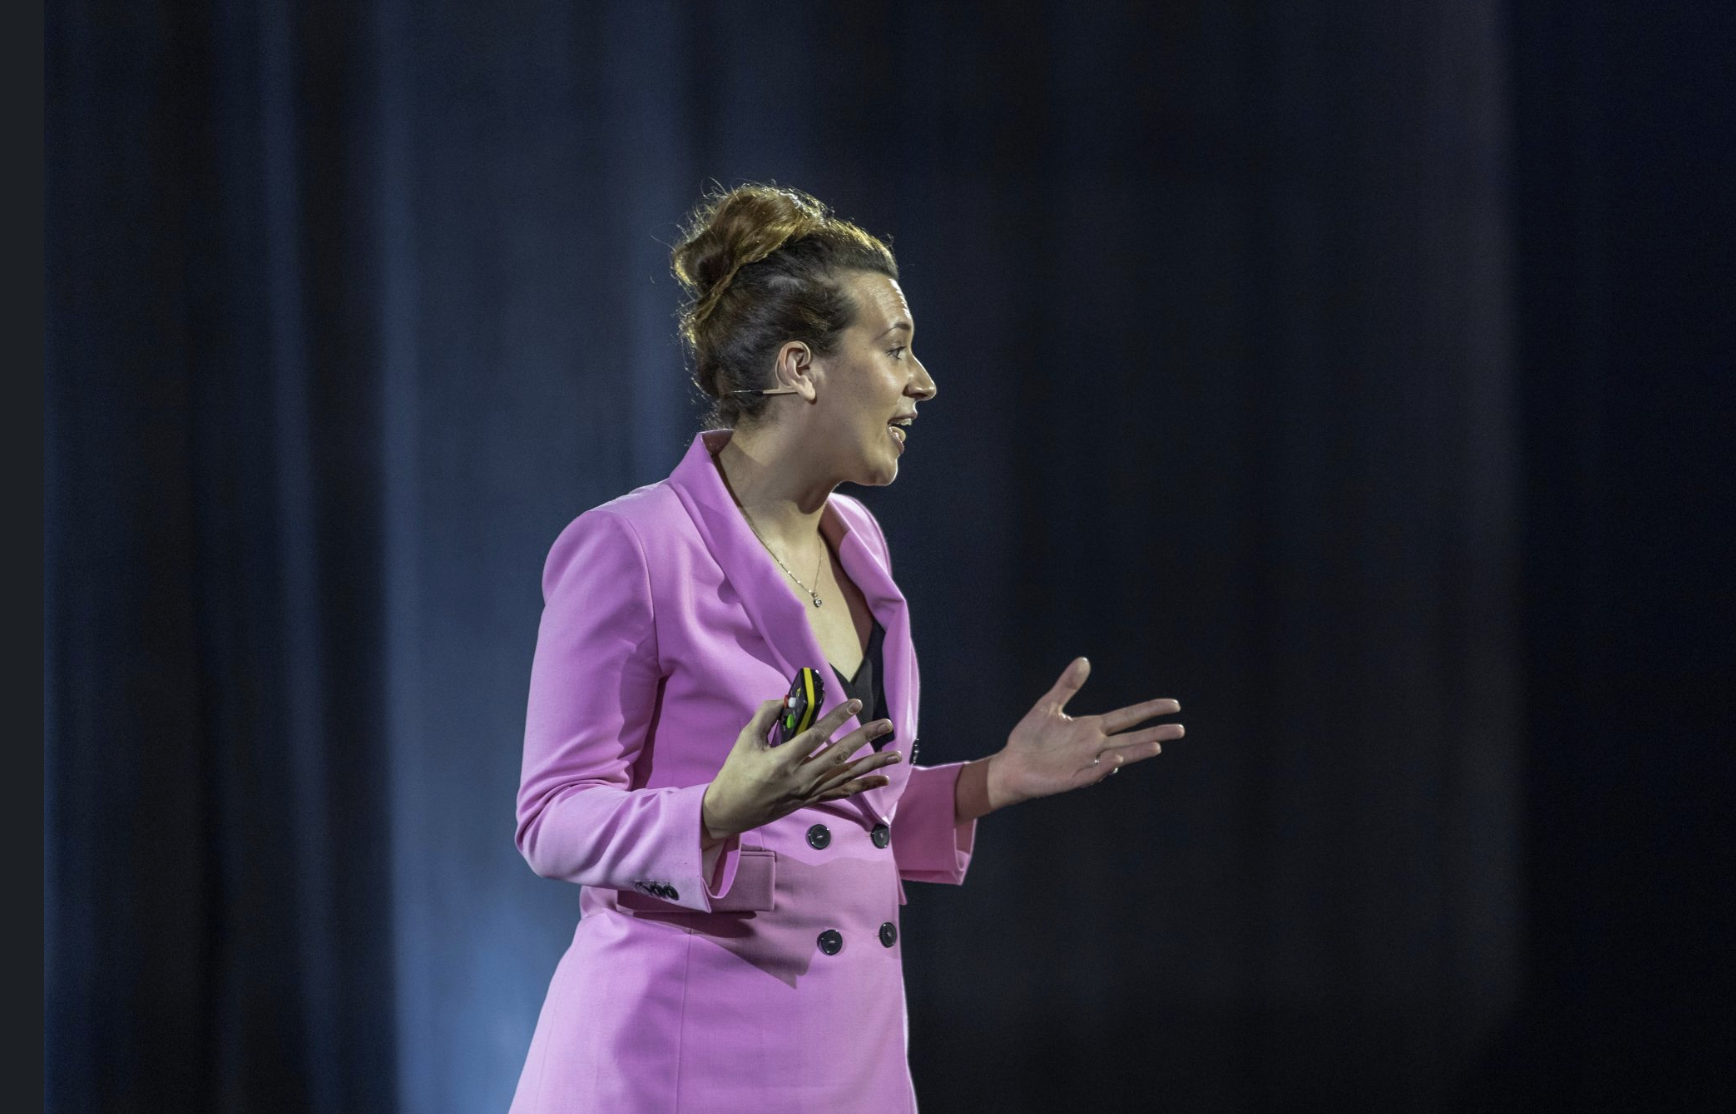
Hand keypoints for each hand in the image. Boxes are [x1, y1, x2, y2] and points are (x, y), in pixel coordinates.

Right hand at [701, 696, 901, 839]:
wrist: (730, 811)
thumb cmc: (735, 773)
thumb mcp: (745, 740)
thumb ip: (765, 716)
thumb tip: (786, 700)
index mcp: (783, 761)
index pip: (817, 736)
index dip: (838, 718)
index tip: (855, 704)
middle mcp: (800, 778)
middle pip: (839, 755)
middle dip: (865, 738)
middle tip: (886, 724)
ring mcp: (808, 792)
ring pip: (846, 776)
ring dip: (873, 764)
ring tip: (896, 753)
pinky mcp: (810, 800)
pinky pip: (842, 793)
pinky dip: (864, 786)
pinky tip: (882, 780)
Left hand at [991, 657, 1183, 806]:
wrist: (1011, 764)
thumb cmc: (1029, 737)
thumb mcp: (1048, 705)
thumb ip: (1067, 685)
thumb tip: (1084, 660)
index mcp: (1091, 728)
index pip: (1127, 717)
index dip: (1149, 710)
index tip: (1172, 704)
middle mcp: (1094, 745)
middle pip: (1131, 738)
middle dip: (1155, 733)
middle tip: (1180, 729)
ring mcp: (1086, 762)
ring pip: (1119, 757)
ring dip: (1137, 753)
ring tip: (1156, 746)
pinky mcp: (1073, 778)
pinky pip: (1093, 773)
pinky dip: (1105, 767)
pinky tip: (1117, 759)